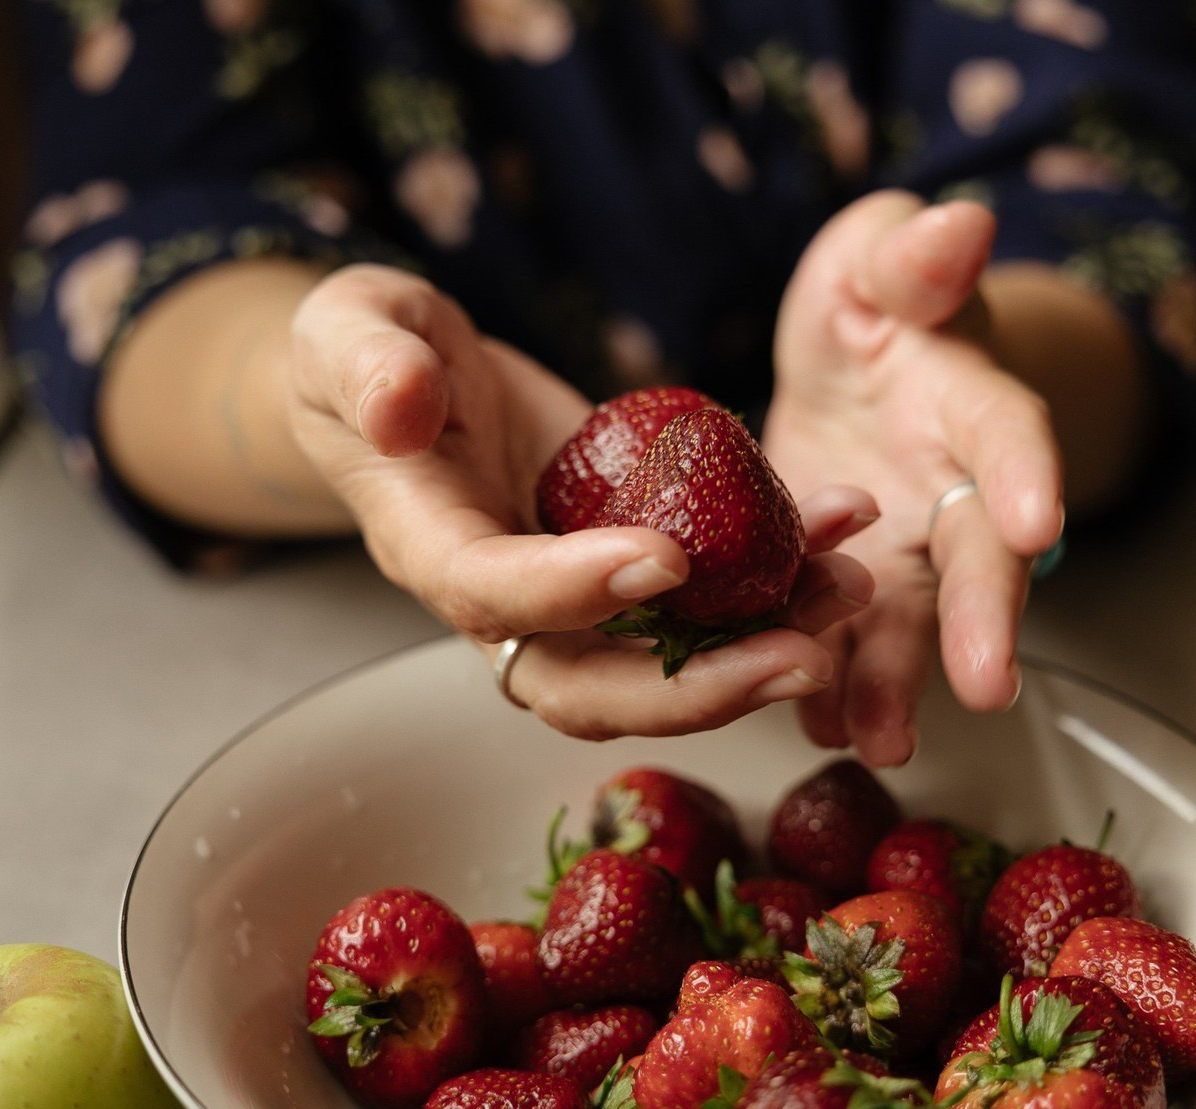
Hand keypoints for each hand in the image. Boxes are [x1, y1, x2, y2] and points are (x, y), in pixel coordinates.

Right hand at [288, 264, 876, 738]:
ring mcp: (571, 595)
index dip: (572, 594)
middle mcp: (504, 600)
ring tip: (849, 588)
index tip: (662, 560)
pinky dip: (773, 575)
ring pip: (665, 661)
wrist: (414, 381)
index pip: (493, 597)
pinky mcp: (624, 565)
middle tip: (803, 655)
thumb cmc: (366, 355)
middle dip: (699, 688)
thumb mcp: (346, 333)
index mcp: (430, 549)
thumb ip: (366, 367)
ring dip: (762, 643)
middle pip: (594, 685)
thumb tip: (401, 410)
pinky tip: (835, 528)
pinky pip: (701, 597)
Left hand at [762, 191, 1065, 766]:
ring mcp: (900, 549)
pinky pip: (841, 637)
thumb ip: (911, 260)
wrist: (844, 377)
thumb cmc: (871, 309)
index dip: (1025, 475)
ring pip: (907, 619)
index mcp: (969, 403)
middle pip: (975, 557)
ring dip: (895, 681)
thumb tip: (957, 224)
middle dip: (980, 619)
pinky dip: (829, 683)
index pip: (1009, 433)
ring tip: (875, 737)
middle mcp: (951, 491)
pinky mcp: (845, 583)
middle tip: (983, 683)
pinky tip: (812, 723)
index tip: (1039, 521)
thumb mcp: (876, 265)